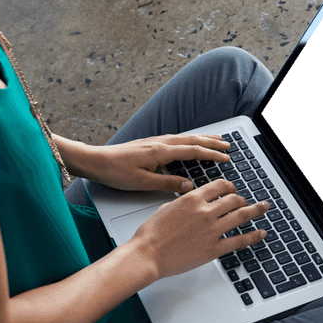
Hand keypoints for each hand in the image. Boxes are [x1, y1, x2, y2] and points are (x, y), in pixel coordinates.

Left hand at [81, 134, 232, 192]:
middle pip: (192, 140)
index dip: (211, 154)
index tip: (226, 157)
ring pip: (184, 137)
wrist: (95, 160)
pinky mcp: (149, 143)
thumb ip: (167, 183)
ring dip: (202, 138)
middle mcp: (160, 143)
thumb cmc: (115, 172)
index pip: (193, 151)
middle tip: (227, 145)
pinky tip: (190, 141)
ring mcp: (154, 141)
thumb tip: (188, 185)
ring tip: (215, 139)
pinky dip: (189, 139)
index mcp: (161, 152)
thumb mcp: (142, 182)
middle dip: (211, 142)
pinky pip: (176, 139)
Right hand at [129, 180, 268, 279]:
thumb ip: (185, 202)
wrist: (147, 255)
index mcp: (192, 199)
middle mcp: (205, 212)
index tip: (232, 189)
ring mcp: (212, 230)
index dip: (230, 186)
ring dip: (255, 210)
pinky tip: (262, 233)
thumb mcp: (166, 207)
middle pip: (234, 199)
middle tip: (246, 201)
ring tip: (264, 208)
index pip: (219, 186)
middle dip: (242, 199)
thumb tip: (193, 202)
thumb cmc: (152, 234)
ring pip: (241, 215)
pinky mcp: (214, 248)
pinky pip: (240, 240)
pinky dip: (254, 236)